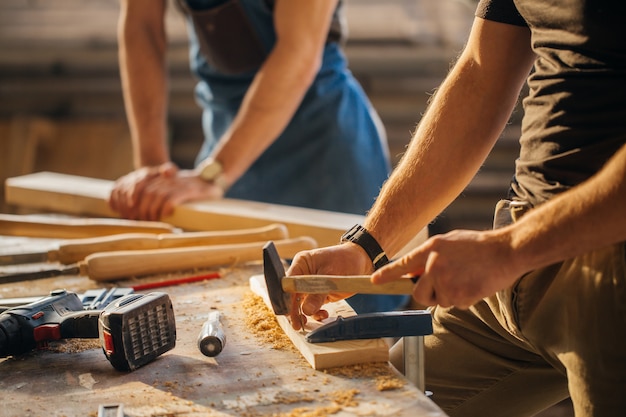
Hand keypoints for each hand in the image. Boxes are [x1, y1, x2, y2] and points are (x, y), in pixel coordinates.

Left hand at [108, 162, 223, 219]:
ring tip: (152, 221)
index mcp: (163, 178)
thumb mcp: (174, 186)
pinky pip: (173, 198)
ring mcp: (179, 184)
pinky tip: (166, 214)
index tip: (132, 213)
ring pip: (158, 196)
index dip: (134, 199)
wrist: (213, 179)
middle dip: (142, 209)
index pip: (142, 187)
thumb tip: (143, 210)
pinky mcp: (189, 191)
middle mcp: (169, 180)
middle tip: (142, 221)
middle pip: (147, 193)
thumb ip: (160, 192)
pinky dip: (166, 207)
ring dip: (152, 210)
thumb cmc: (192, 187)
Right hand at [285, 242, 372, 329]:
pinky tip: (323, 314)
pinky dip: (316, 313)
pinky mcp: (318, 293)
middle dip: (294, 310)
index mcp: (301, 264)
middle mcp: (302, 274)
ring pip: (301, 302)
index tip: (290, 312)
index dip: (287, 298)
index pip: (288, 283)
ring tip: (307, 323)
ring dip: (304, 314)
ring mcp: (310, 284)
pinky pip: (312, 306)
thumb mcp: (331, 276)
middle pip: (292, 295)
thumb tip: (306, 310)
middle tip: (297, 324)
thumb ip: (317, 294)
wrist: (361, 261)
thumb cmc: (345, 260)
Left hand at [372, 229, 518, 308]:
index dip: (387, 274)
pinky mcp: (460, 296)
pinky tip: (473, 284)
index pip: (403, 264)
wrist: (506, 251)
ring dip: (449, 296)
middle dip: (427, 294)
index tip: (374, 281)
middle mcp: (435, 265)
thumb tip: (413, 271)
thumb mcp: (449, 242)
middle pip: (418, 293)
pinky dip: (463, 299)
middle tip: (442, 286)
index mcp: (432, 249)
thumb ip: (430, 255)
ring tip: (465, 278)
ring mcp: (447, 282)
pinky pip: (454, 305)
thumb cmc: (478, 246)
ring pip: (438, 300)